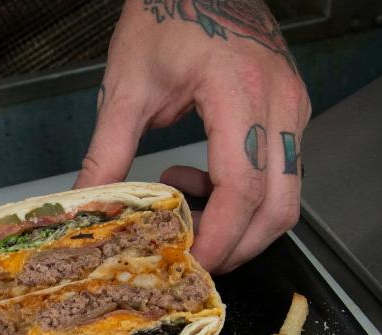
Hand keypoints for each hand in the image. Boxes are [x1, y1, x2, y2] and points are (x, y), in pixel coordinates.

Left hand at [74, 0, 310, 271]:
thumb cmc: (166, 13)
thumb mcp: (127, 86)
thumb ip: (108, 153)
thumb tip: (88, 204)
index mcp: (238, 92)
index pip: (241, 189)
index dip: (219, 237)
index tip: (192, 262)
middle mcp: (278, 103)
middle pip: (279, 206)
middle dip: (239, 247)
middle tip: (193, 257)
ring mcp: (293, 107)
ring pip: (289, 196)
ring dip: (244, 224)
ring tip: (187, 209)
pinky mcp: (291, 111)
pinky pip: (283, 174)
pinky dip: (247, 197)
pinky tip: (201, 181)